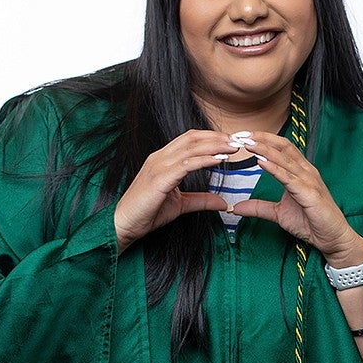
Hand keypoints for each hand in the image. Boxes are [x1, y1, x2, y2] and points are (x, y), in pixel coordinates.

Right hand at [114, 130, 238, 250]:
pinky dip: (204, 160)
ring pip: (191, 148)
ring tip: (233, 147)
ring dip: (215, 146)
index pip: (190, 140)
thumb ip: (201, 200)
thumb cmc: (147, 213)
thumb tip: (223, 202)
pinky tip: (219, 159)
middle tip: (238, 140)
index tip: (231, 142)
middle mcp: (160, 158)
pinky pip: (186, 164)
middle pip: (192, 139)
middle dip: (217, 138)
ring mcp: (158, 166)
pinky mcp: (160, 178)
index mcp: (163, 159)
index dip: (211, 138)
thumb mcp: (181, 204)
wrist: (125, 224)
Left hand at [229, 134, 362, 266]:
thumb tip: (236, 208)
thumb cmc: (311, 223)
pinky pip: (289, 179)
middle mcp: (306, 172)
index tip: (243, 137)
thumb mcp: (279, 213)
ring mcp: (309, 181)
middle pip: (283, 148)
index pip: (281, 148)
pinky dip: (274, 169)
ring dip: (264, 150)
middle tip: (241, 134)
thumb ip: (259, 207)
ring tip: (247, 143)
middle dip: (261, 139)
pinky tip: (261, 162)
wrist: (332, 238)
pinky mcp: (310, 194)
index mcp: (301, 172)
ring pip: (285, 160)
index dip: (263, 140)